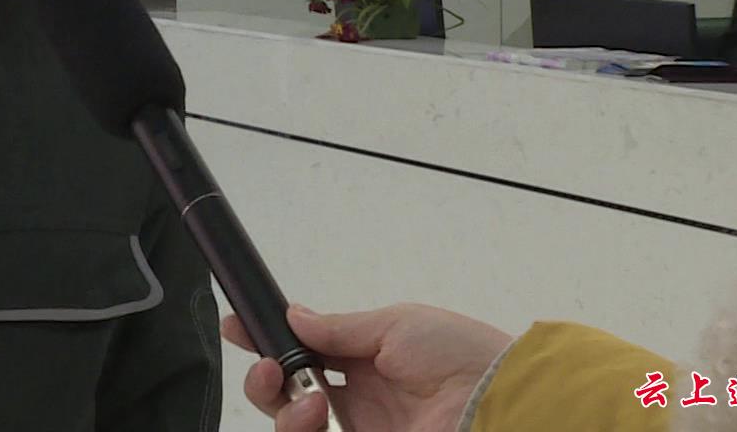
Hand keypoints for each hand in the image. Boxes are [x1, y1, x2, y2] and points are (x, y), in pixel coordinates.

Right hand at [223, 304, 513, 431]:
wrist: (500, 404)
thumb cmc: (462, 357)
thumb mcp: (397, 324)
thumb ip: (339, 327)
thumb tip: (295, 316)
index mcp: (367, 362)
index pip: (305, 354)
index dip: (268, 343)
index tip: (236, 328)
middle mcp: (359, 402)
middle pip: (288, 397)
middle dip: (263, 381)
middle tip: (267, 370)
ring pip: (293, 428)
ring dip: (284, 411)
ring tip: (308, 404)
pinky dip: (299, 431)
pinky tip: (315, 419)